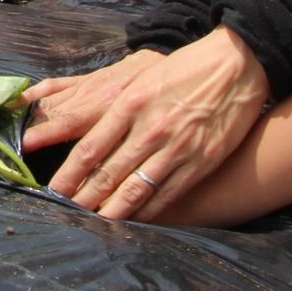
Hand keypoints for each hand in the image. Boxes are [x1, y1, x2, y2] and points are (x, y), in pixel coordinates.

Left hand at [23, 26, 269, 219]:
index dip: (70, 174)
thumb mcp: (142, 80)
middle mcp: (149, 129)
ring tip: (93, 224)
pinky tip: (133, 220)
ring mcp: (175, 148)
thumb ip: (116, 109)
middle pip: (108, 174)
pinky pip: (166, 195)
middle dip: (83, 198)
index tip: (54, 189)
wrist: (237, 66)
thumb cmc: (184, 70)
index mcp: (130, 104)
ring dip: (111, 211)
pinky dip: (147, 211)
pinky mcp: (199, 162)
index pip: (90, 148)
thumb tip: (88, 137)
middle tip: (66, 213)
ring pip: (135, 190)